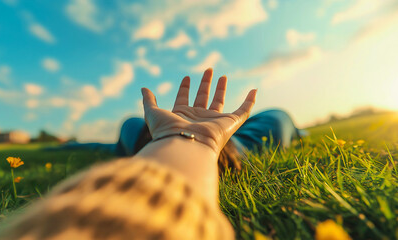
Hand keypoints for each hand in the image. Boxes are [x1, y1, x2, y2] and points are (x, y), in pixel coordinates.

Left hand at [142, 68, 256, 153]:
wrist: (185, 146)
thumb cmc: (167, 132)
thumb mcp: (153, 113)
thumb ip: (149, 100)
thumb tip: (143, 88)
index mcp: (182, 117)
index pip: (184, 99)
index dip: (185, 88)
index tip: (187, 78)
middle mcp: (198, 119)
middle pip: (203, 98)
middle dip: (205, 84)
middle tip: (208, 70)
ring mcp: (214, 121)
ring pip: (219, 102)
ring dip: (220, 89)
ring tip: (222, 75)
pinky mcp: (230, 123)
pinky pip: (243, 111)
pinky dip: (250, 101)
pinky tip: (254, 90)